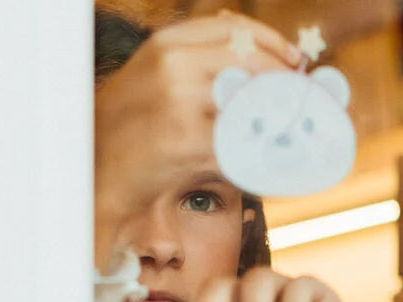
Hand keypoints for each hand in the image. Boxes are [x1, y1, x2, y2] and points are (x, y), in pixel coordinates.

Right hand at [94, 14, 300, 267]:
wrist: (97, 170)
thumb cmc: (131, 128)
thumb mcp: (154, 75)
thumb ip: (195, 60)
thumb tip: (250, 53)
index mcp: (168, 44)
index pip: (234, 30)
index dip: (273, 45)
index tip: (297, 63)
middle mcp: (175, 66)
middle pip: (251, 64)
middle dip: (285, 84)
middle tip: (305, 106)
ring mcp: (181, 104)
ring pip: (252, 105)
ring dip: (281, 123)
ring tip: (295, 137)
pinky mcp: (188, 144)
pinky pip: (241, 147)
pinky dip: (264, 158)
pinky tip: (273, 166)